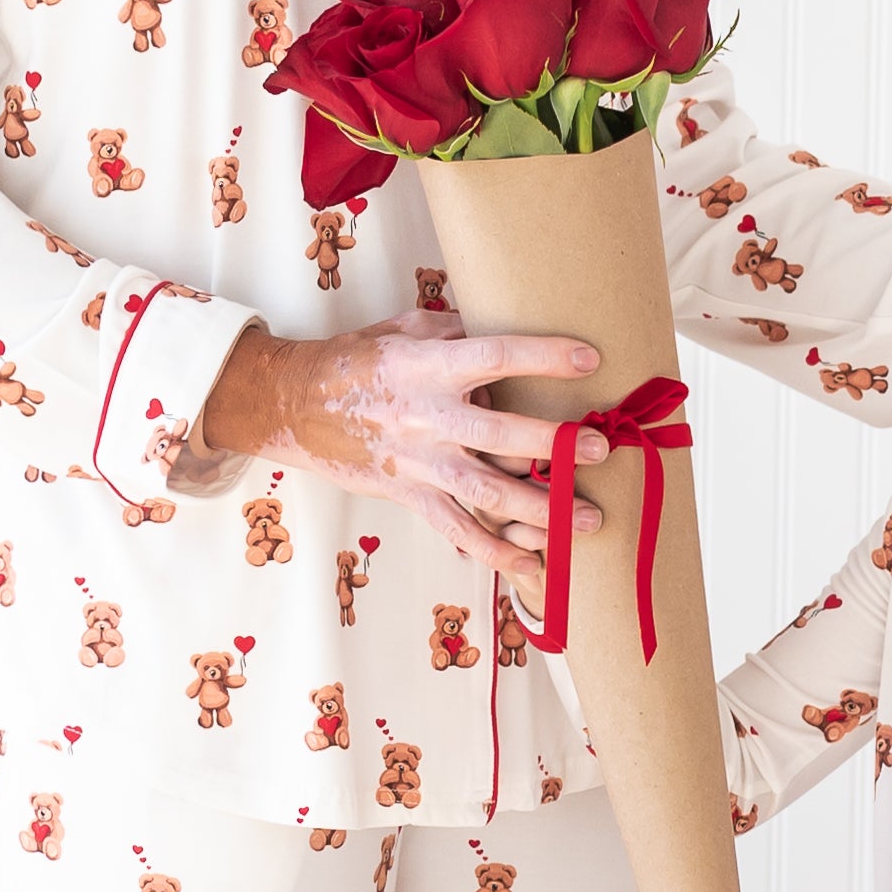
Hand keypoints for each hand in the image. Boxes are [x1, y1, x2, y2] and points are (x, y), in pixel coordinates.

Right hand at [203, 311, 609, 578]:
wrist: (294, 404)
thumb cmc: (357, 361)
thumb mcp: (405, 330)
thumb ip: (458, 332)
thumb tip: (508, 326)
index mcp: (429, 366)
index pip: (495, 356)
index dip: (543, 357)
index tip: (588, 359)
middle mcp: (428, 416)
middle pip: (500, 434)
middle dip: (553, 444)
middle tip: (597, 449)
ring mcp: (418, 461)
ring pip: (485, 491)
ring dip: (539, 509)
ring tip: (585, 520)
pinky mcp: (409, 494)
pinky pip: (456, 528)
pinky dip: (494, 551)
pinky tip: (533, 566)